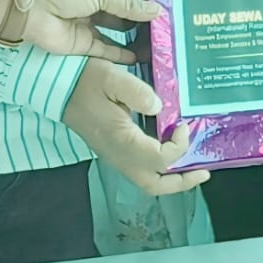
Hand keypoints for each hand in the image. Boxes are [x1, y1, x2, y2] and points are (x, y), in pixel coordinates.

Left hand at [1, 0, 160, 63]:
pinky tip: (138, 59)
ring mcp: (87, 30)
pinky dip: (120, 56)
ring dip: (132, 43)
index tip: (163, 13)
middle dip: (139, 25)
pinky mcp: (82, 49)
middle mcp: (93, 10)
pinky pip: (105, 53)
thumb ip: (126, 4)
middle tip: (164, 33)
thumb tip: (156, 9)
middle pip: (120, 19)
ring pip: (114, 38)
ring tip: (155, 48)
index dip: (141, 6)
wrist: (32, 9)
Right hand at [62, 59, 209, 194]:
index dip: (179, 146)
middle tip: (203, 172)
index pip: (159, 159)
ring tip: (191, 168)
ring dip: (171, 179)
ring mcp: (115, 157)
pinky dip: (158, 170)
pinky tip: (168, 152)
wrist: (59, 88)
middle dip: (181, 182)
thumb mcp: (111, 77)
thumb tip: (159, 107)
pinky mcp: (113, 152)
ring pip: (146, 182)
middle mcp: (119, 156)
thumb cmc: (85, 80)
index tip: (183, 124)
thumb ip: (136, 91)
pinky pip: (140, 171)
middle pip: (154, 185)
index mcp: (122, 141)